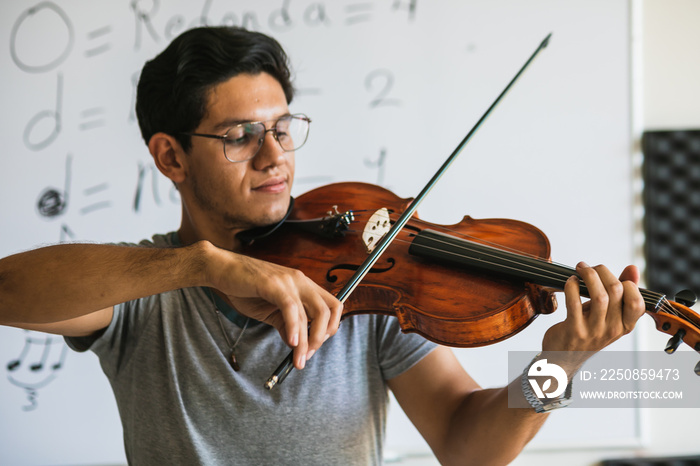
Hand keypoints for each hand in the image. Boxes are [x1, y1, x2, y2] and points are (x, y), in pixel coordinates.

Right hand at [205, 243, 341, 369]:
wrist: (220, 269)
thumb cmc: (244, 287)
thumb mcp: (270, 310)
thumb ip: (285, 325)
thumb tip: (296, 345)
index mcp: (304, 284)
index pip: (333, 306)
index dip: (329, 329)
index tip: (313, 348)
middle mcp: (301, 280)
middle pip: (329, 311)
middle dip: (321, 338)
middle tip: (306, 356)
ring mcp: (289, 280)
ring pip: (311, 313)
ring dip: (307, 341)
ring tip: (298, 359)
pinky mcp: (274, 284)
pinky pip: (291, 308)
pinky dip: (294, 327)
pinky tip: (291, 343)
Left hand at [542, 262, 644, 356]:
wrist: (563, 357)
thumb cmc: (587, 331)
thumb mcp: (608, 314)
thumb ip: (621, 292)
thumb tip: (633, 268)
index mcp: (625, 326)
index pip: (637, 302)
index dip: (627, 283)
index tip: (611, 276)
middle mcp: (612, 329)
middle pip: (616, 291)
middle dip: (602, 271)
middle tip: (590, 267)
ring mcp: (593, 331)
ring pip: (599, 296)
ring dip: (589, 276)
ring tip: (581, 268)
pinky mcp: (574, 330)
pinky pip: (574, 303)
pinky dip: (572, 286)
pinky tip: (570, 281)